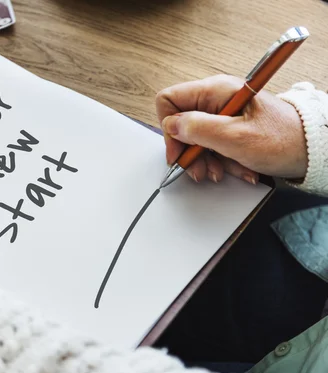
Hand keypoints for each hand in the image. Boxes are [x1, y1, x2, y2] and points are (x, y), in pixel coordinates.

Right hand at [156, 74, 307, 183]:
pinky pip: (213, 145)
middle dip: (190, 151)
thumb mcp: (235, 137)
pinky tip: (237, 168)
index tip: (179, 151)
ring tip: (223, 171)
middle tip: (201, 169)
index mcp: (215, 91)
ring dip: (207, 160)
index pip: (169, 100)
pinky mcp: (230, 127)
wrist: (313, 149)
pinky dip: (221, 160)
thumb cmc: (283, 139)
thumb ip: (198, 129)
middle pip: (182, 124)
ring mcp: (223, 113)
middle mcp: (216, 99)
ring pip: (196, 139)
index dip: (169, 128)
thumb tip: (172, 126)